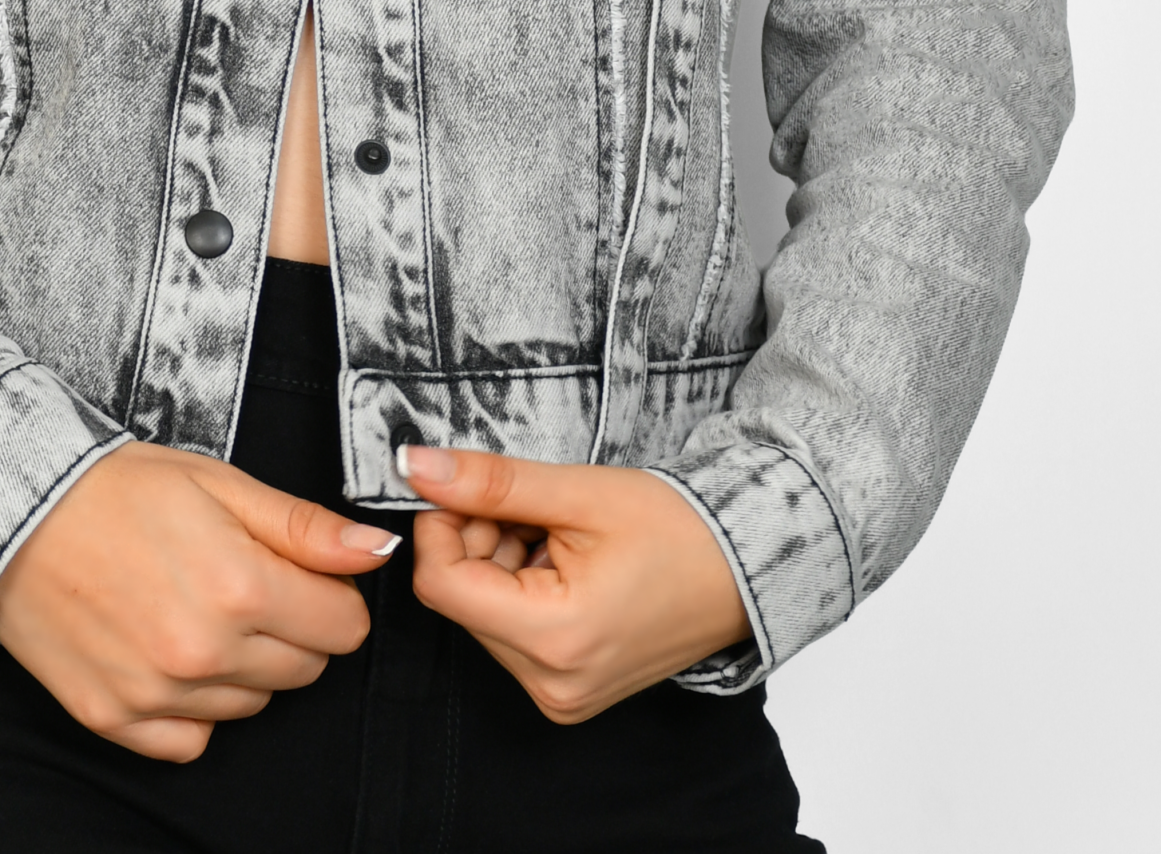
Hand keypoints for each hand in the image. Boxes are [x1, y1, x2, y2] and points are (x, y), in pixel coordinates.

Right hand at [0, 441, 394, 761]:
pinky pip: (192, 740)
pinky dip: (192, 706)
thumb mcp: (219, 483)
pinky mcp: (114, 719)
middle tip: (241, 580)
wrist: (12, 508)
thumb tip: (375, 551)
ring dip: (242, 665)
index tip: (300, 572)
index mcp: (239, 586)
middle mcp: (203, 652)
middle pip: (303, 670)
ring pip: (251, 705)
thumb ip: (303, 526)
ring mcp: (156, 693)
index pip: (343, 627)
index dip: (329, 594)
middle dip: (291, 626)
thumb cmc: (116, 487)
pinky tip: (167, 651)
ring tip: (195, 606)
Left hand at [401, 445, 750, 722]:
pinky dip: (520, 585)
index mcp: (554, 640)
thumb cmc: (676, 530)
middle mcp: (552, 683)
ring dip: (500, 559)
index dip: (441, 524)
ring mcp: (561, 694)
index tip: (470, 488)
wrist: (744, 568)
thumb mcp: (577, 493)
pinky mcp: (568, 690)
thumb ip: (491, 482)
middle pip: (461, 597)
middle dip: (478, 538)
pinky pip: (512, 631)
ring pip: (482, 611)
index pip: (440, 584)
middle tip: (530, 506)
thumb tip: (416, 466)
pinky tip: (562, 559)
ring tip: (556, 532)